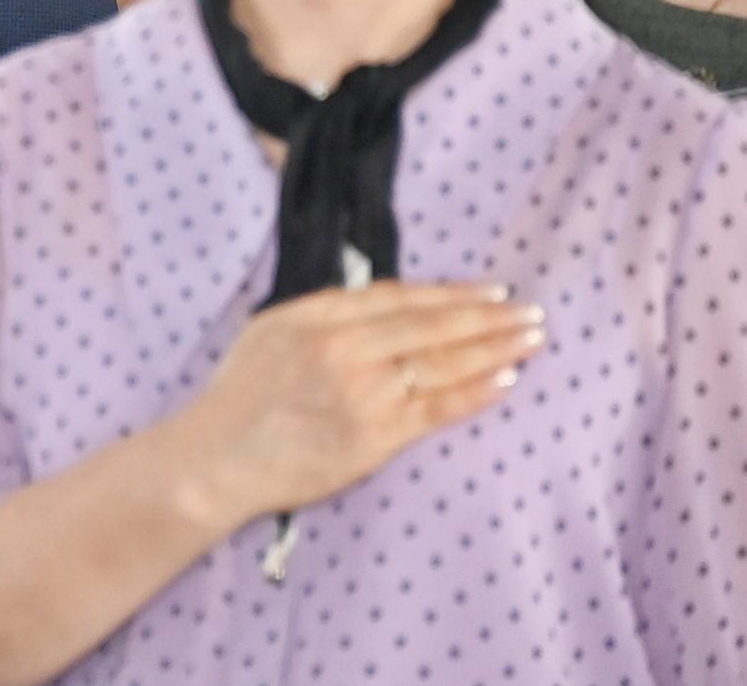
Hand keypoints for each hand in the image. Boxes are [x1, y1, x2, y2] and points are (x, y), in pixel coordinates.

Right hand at [165, 281, 544, 526]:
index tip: (491, 289)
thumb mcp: (270, 330)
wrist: (217, 457)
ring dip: (494, 349)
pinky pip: (435, 409)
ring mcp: (361, 392)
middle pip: (432, 325)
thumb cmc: (240, 396)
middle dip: (488, 316)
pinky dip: (474, 393)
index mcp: (317, 315)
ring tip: (529, 340)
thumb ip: (323, 312)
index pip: (400, 297)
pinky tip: (504, 380)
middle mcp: (343, 347)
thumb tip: (377, 302)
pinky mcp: (373, 436)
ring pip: (442, 363)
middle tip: (529, 311)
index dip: (451, 292)